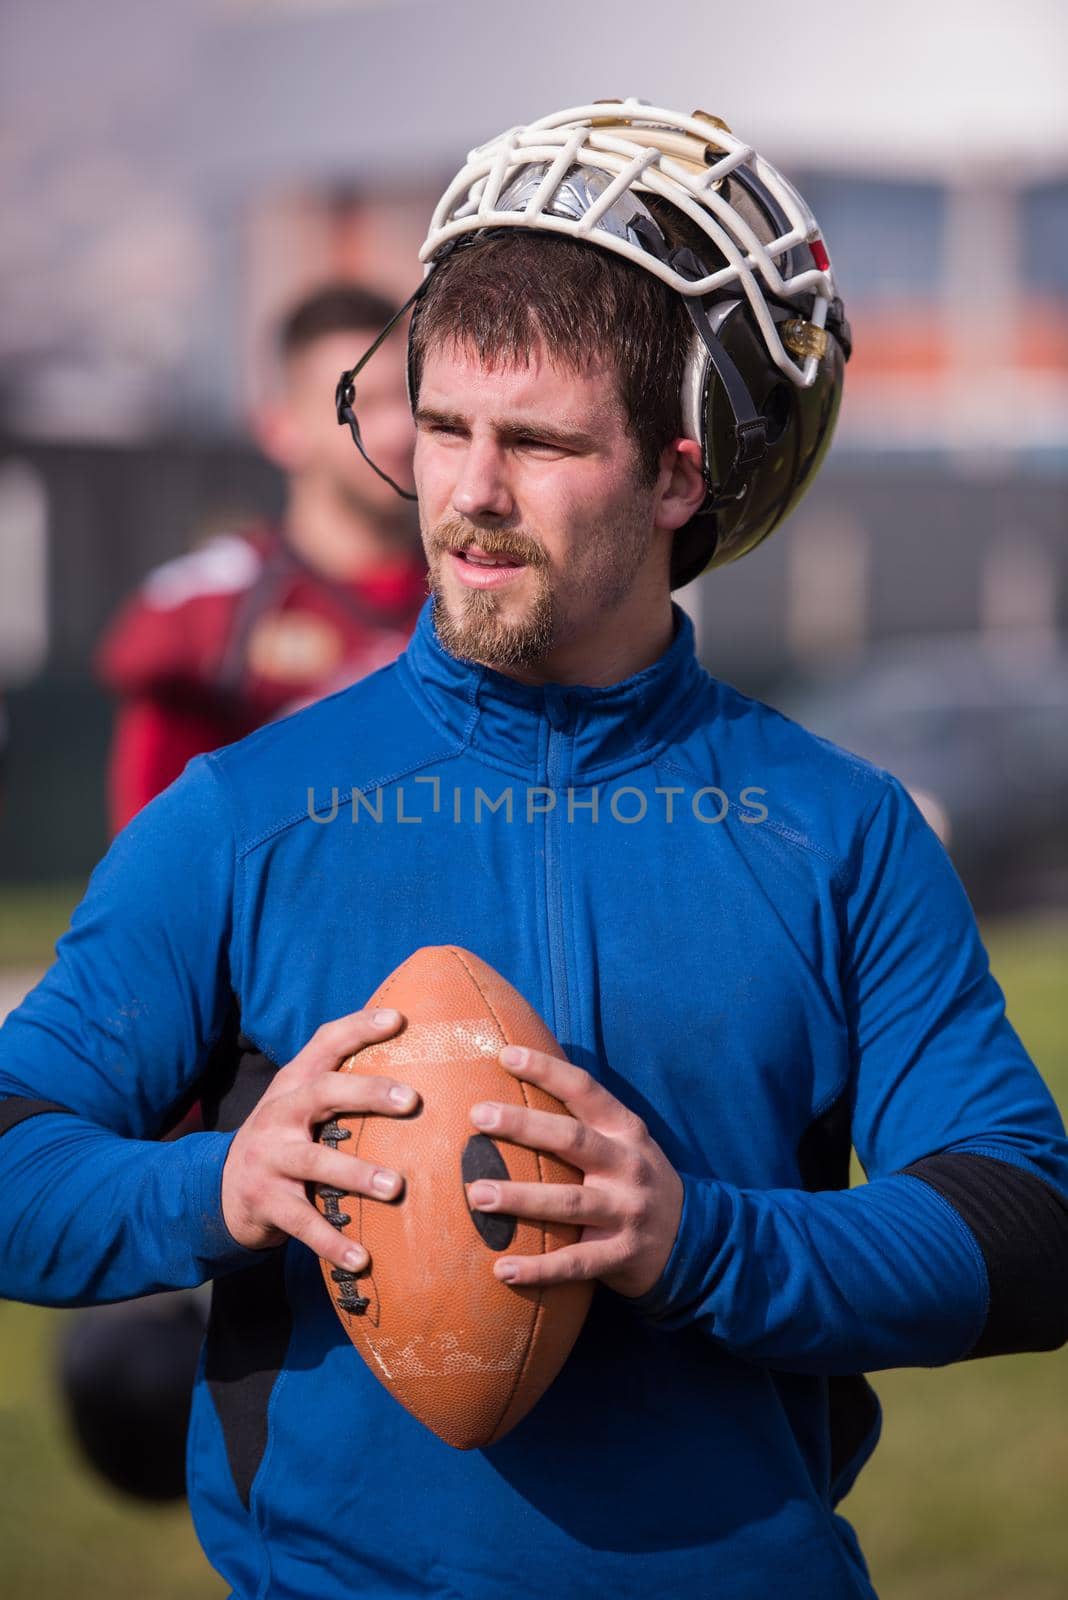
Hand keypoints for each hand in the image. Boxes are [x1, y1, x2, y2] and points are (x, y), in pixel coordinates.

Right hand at [220, 1008, 419, 1273]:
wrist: (219, 1190)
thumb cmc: (284, 1139)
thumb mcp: (302, 1105)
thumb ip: (341, 1083)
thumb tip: (412, 1060)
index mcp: (294, 1084)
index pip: (325, 1043)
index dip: (359, 1027)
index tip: (399, 1018)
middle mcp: (279, 1114)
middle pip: (321, 1092)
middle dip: (367, 1093)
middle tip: (412, 1101)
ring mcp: (269, 1158)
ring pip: (314, 1162)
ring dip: (356, 1175)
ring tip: (395, 1187)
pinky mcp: (265, 1202)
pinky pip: (303, 1223)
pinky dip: (332, 1243)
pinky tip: (362, 1261)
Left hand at [464, 1045, 682, 1297]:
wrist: (694, 1239)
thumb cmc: (636, 1180)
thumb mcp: (625, 1142)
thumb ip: (584, 1122)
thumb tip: (517, 1090)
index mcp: (626, 1130)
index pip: (584, 1090)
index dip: (546, 1069)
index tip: (505, 1054)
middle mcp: (628, 1166)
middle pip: (571, 1140)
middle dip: (523, 1126)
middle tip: (478, 1116)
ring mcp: (626, 1212)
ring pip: (568, 1203)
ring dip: (520, 1198)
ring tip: (476, 1194)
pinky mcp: (621, 1255)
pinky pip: (574, 1263)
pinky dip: (538, 1269)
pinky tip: (502, 1269)